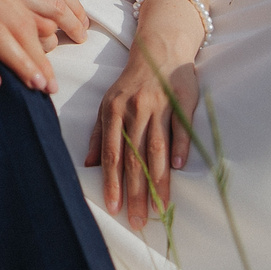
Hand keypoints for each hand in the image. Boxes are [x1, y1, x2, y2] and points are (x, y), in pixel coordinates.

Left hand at [85, 49, 198, 230]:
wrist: (160, 49)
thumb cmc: (131, 83)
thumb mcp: (108, 103)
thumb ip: (99, 134)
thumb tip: (89, 166)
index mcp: (114, 112)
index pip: (113, 154)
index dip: (112, 183)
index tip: (114, 208)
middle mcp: (135, 110)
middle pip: (135, 157)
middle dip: (135, 192)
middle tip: (138, 220)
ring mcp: (159, 106)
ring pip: (157, 148)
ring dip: (158, 180)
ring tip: (159, 207)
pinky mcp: (181, 101)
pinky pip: (180, 128)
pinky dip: (180, 147)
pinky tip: (179, 169)